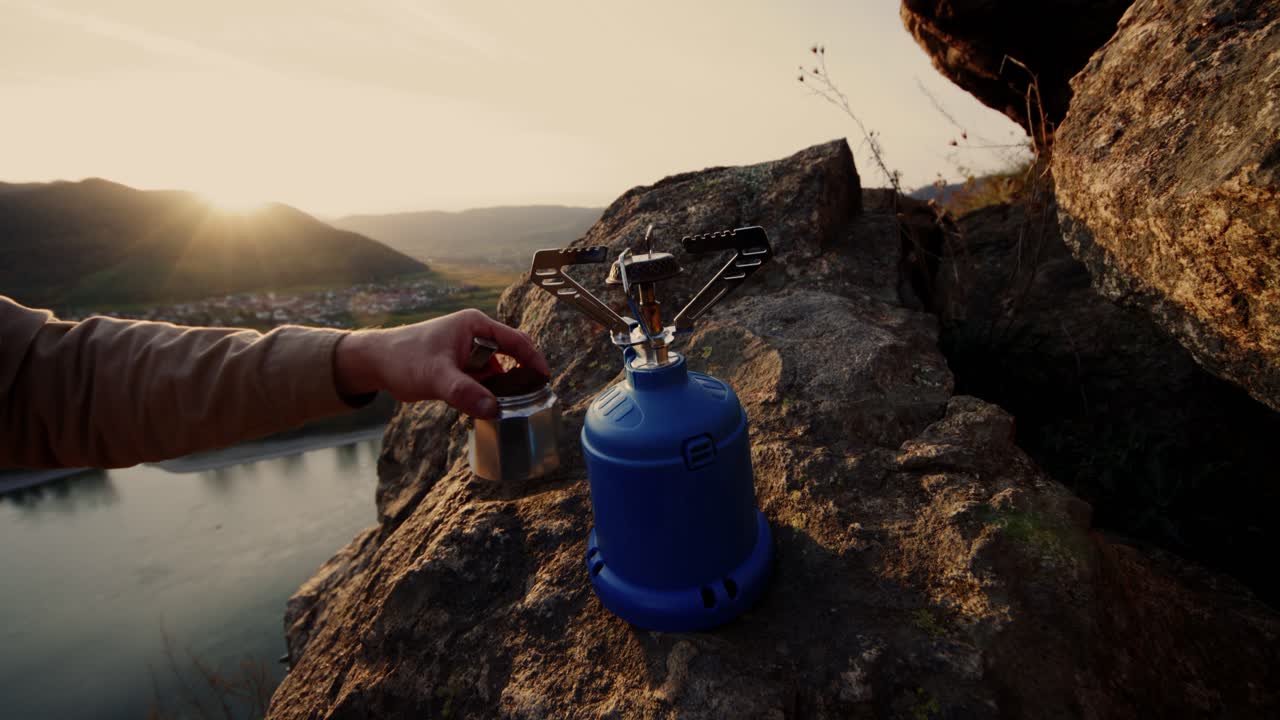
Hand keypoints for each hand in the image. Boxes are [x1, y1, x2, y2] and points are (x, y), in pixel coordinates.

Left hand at [334, 309, 549, 418]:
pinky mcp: (461, 369)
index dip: (534, 359)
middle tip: (529, 402)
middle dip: (519, 380)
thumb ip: (464, 392)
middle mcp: (476, 336)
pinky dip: (486, 395)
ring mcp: (469, 353)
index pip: (517, 340)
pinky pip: (482, 383)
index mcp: (475, 326)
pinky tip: (486, 410)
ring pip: (496, 374)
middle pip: (510, 358)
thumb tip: (494, 410)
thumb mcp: (436, 376)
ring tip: (508, 411)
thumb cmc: (403, 358)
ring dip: (501, 391)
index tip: (545, 380)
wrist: (375, 363)